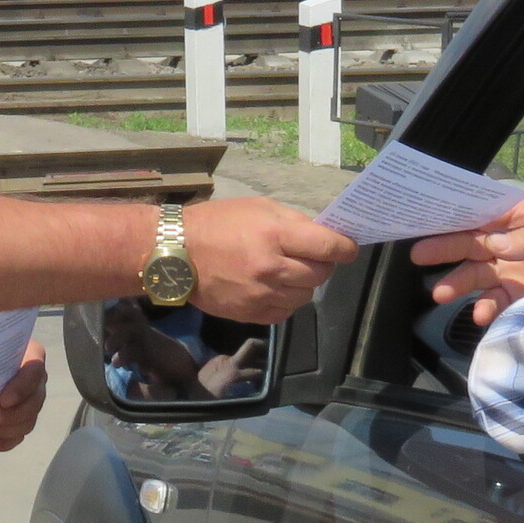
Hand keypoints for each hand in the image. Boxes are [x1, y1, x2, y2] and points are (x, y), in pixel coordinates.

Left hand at [0, 342, 47, 451]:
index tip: (2, 400)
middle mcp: (36, 379)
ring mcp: (30, 400)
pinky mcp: (19, 417)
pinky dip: (6, 442)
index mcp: (31, 354)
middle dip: (10, 416)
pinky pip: (19, 434)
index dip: (21, 388)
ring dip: (6, 430)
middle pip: (34, 402)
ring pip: (28, 421)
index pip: (34, 372)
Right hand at [182, 196, 358, 323]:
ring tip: (289, 272)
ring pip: (305, 296)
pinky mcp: (250, 314)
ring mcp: (261, 295)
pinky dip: (286, 301)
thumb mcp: (257, 208)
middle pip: (320, 274)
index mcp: (275, 235)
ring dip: (304, 284)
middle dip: (323, 265)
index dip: (345, 248)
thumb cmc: (217, 223)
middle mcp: (271, 268)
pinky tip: (274, 288)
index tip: (348, 249)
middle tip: (312, 257)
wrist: (175, 252)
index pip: (327, 247)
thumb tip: (323, 237)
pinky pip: (285, 312)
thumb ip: (293, 222)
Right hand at [410, 199, 523, 325]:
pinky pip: (496, 300)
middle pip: (473, 243)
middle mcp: (514, 240)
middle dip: (446, 249)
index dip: (453, 216)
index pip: (482, 213)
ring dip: (459, 283)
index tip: (425, 221)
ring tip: (441, 294)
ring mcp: (517, 268)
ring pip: (479, 274)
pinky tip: (479, 315)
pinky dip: (485, 308)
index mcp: (523, 215)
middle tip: (418, 256)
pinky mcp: (523, 295)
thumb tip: (491, 244)